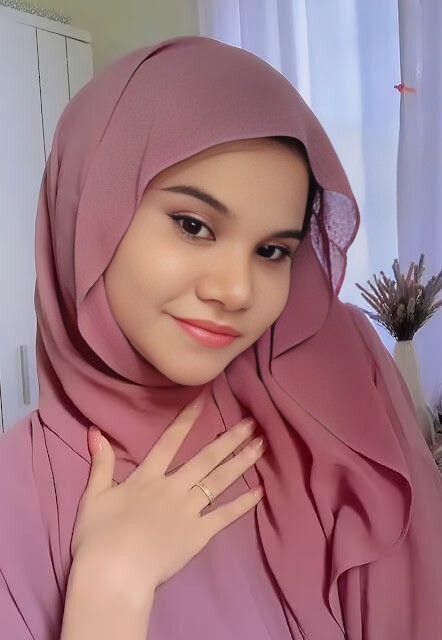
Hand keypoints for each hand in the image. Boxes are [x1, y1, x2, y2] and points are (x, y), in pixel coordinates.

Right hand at [70, 392, 265, 609]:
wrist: (114, 575)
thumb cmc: (98, 538)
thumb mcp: (94, 496)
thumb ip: (101, 464)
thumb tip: (96, 432)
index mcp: (148, 477)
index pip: (171, 441)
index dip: (188, 419)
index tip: (206, 399)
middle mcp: (173, 487)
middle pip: (206, 458)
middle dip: (230, 439)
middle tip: (252, 423)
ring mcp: (189, 510)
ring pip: (219, 481)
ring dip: (241, 462)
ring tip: (260, 447)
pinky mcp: (199, 535)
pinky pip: (225, 516)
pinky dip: (243, 503)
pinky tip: (259, 491)